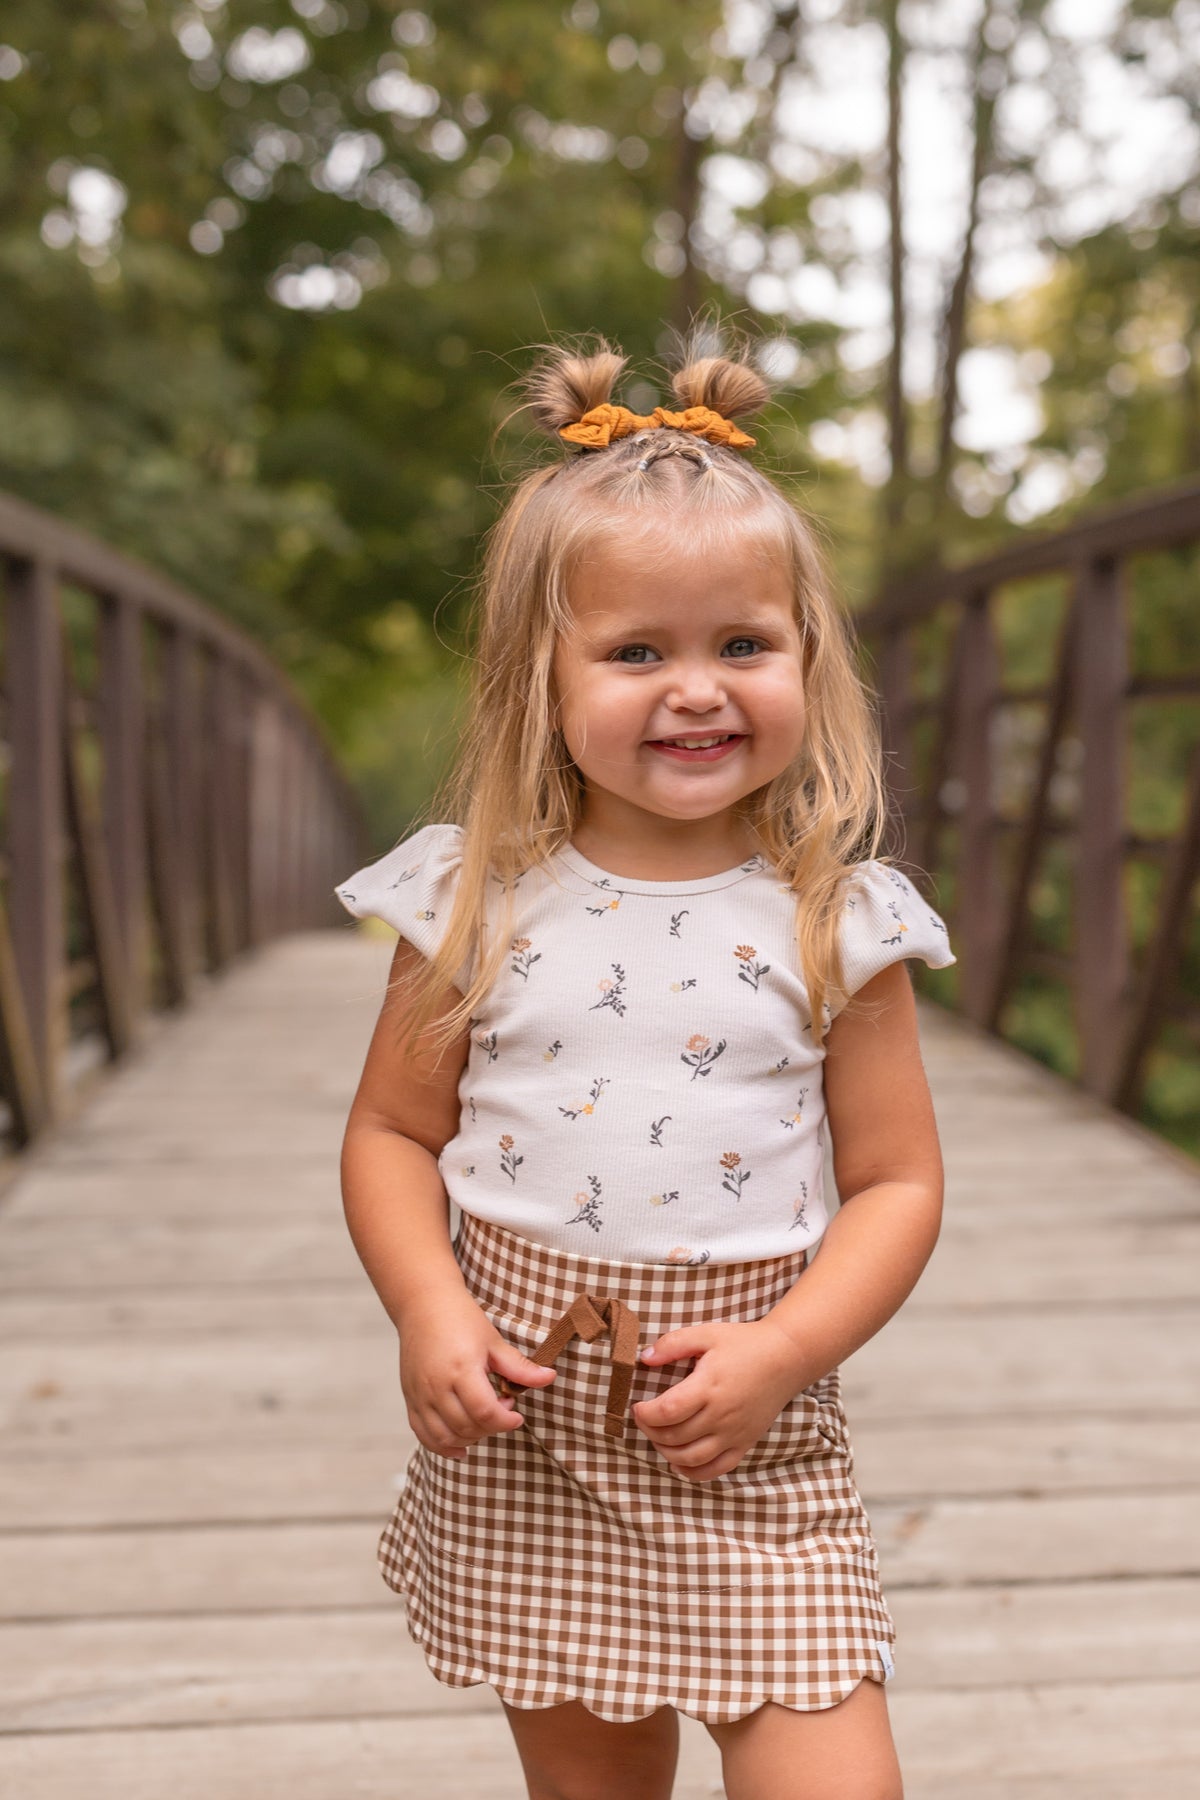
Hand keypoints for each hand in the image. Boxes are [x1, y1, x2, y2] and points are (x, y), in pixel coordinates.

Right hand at [397, 1289, 555, 1459]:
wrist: (424, 1305)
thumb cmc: (460, 1319)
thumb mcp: (493, 1341)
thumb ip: (519, 1366)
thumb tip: (549, 1378)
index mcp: (461, 1369)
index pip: (485, 1412)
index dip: (505, 1421)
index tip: (517, 1416)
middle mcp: (437, 1386)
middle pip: (466, 1426)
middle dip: (491, 1427)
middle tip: (501, 1408)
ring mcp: (420, 1395)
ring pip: (445, 1436)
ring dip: (470, 1438)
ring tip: (483, 1421)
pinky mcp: (410, 1399)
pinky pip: (423, 1434)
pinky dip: (442, 1446)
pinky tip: (461, 1446)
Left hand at [631, 1318, 807, 1481]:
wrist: (786, 1357)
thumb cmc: (744, 1343)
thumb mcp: (706, 1334)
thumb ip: (673, 1344)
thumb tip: (644, 1359)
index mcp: (708, 1387)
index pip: (667, 1412)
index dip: (645, 1414)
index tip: (637, 1406)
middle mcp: (721, 1415)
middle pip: (675, 1437)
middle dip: (650, 1431)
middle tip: (644, 1419)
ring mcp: (734, 1433)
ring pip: (691, 1458)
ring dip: (666, 1453)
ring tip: (658, 1437)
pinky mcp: (745, 1443)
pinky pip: (716, 1469)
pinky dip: (693, 1472)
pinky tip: (678, 1461)